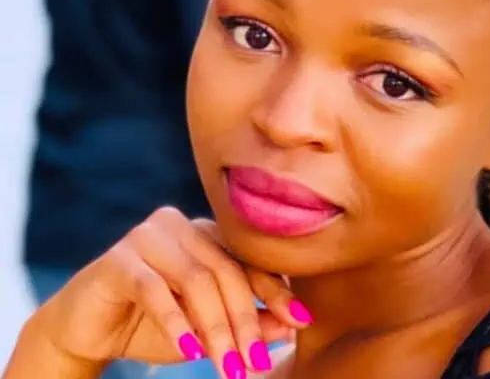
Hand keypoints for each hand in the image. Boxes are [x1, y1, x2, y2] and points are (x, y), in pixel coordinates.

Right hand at [30, 207, 310, 377]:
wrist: (85, 331)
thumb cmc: (152, 325)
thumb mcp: (206, 328)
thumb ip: (247, 322)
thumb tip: (292, 327)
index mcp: (206, 234)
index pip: (249, 260)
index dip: (277, 292)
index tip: (302, 322)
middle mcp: (181, 226)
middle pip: (226, 272)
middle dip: (246, 321)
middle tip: (257, 363)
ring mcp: (148, 237)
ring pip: (196, 280)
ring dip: (216, 328)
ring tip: (228, 367)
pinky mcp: (118, 260)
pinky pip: (154, 289)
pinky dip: (176, 323)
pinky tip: (190, 352)